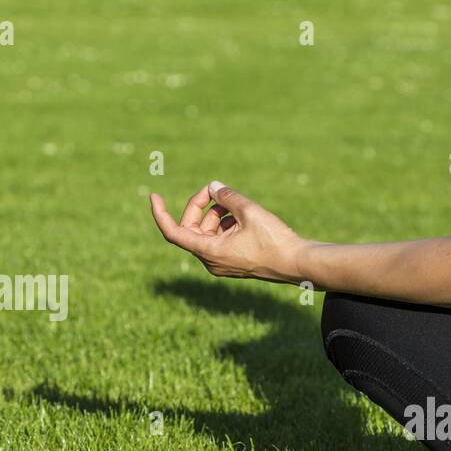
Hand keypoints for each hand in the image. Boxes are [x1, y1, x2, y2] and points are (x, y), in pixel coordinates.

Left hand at [150, 181, 306, 283]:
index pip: (172, 232)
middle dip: (200, 207)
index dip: (160, 213)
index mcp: (209, 251)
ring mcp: (222, 263)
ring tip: (235, 203)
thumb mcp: (248, 211)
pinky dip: (225, 224)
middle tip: (215, 191)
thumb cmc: (274, 240)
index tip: (154, 196)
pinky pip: (219, 240)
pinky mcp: (234, 262)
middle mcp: (211, 261)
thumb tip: (214, 186)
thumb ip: (227, 196)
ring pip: (207, 233)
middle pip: (191, 229)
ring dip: (215, 214)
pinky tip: (242, 215)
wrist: (297, 263)